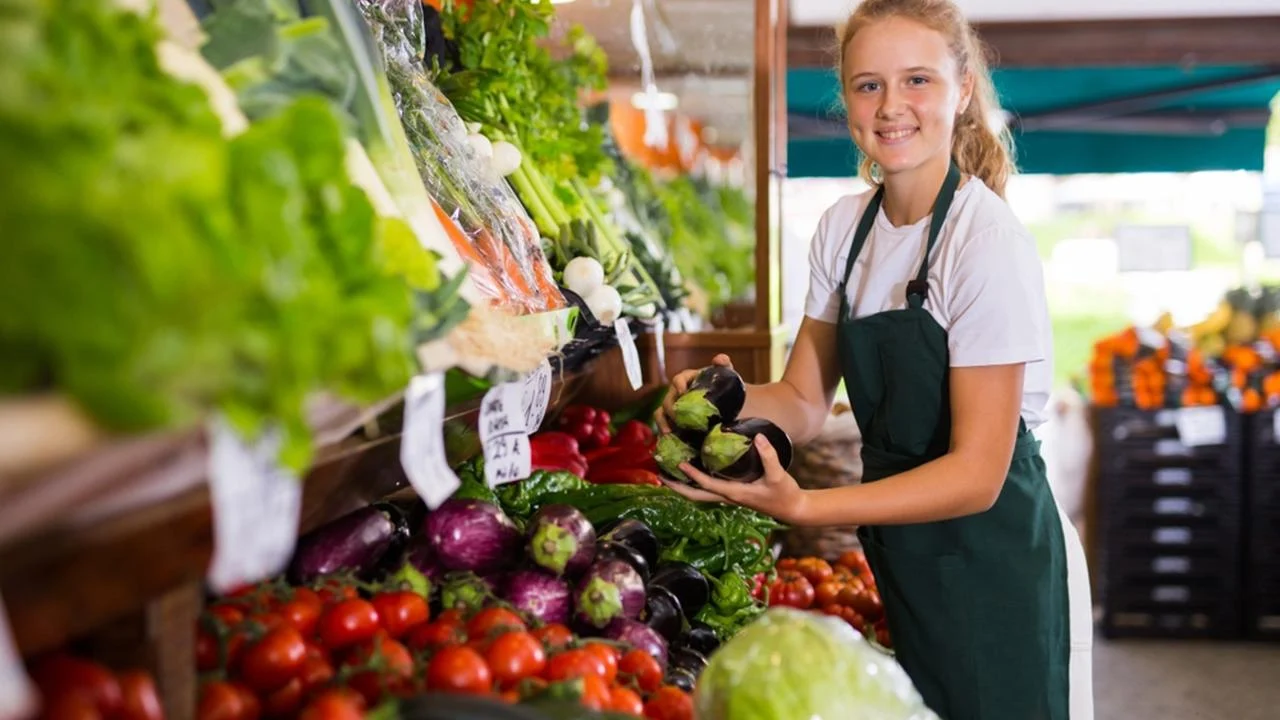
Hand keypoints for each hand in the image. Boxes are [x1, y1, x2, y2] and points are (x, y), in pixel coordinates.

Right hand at [654, 354, 733, 433]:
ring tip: (668, 433)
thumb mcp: (726, 376)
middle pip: (668, 400)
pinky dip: (665, 436)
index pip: (678, 379)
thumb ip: (724, 366)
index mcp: (687, 380)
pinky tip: (669, 443)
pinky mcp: (674, 425)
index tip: (683, 392)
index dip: (678, 384)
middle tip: (678, 418)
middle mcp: (676, 394)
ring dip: (662, 423)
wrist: (729, 409)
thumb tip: (720, 358)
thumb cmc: (725, 389)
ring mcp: (673, 411)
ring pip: (661, 415)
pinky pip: (665, 429)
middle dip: (670, 409)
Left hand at [663, 433, 808, 524]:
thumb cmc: (784, 492)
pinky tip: (689, 471)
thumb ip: (769, 456)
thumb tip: (758, 437)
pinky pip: (707, 489)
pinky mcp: (732, 493)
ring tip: (667, 474)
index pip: (708, 485)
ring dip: (682, 486)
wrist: (791, 508)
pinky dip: (695, 482)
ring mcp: (728, 497)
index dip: (693, 475)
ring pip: (699, 494)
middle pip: (695, 496)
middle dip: (677, 487)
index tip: (679, 463)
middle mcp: (727, 497)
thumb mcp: (778, 474)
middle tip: (659, 476)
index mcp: (735, 494)